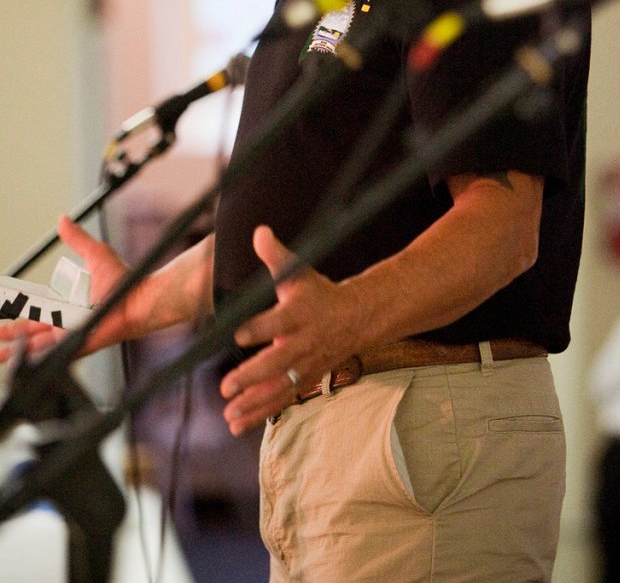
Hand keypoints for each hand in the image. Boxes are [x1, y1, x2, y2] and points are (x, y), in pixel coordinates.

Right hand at [0, 216, 130, 361]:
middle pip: (30, 330)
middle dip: (10, 334)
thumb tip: (63, 220)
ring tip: (0, 355)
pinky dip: (34, 357)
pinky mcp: (75, 344)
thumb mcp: (94, 254)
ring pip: (36, 346)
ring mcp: (69, 334)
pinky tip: (20, 360)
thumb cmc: (122, 280)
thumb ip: (77, 239)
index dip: (17, 311)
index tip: (3, 310)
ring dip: (16, 351)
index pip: (35, 309)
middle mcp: (65, 321)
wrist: (138, 299)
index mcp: (66, 304)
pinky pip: (51, 353)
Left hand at [219, 225, 361, 434]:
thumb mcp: (300, 272)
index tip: (237, 334)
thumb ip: (276, 256)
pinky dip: (260, 413)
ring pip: (279, 388)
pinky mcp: (306, 379)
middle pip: (277, 362)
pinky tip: (236, 423)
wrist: (358, 318)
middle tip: (225, 386)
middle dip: (251, 376)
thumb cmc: (319, 293)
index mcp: (298, 314)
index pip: (277, 322)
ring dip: (253, 403)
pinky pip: (282, 400)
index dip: (258, 328)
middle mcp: (302, 343)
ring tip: (228, 415)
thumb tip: (258, 231)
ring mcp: (306, 365)